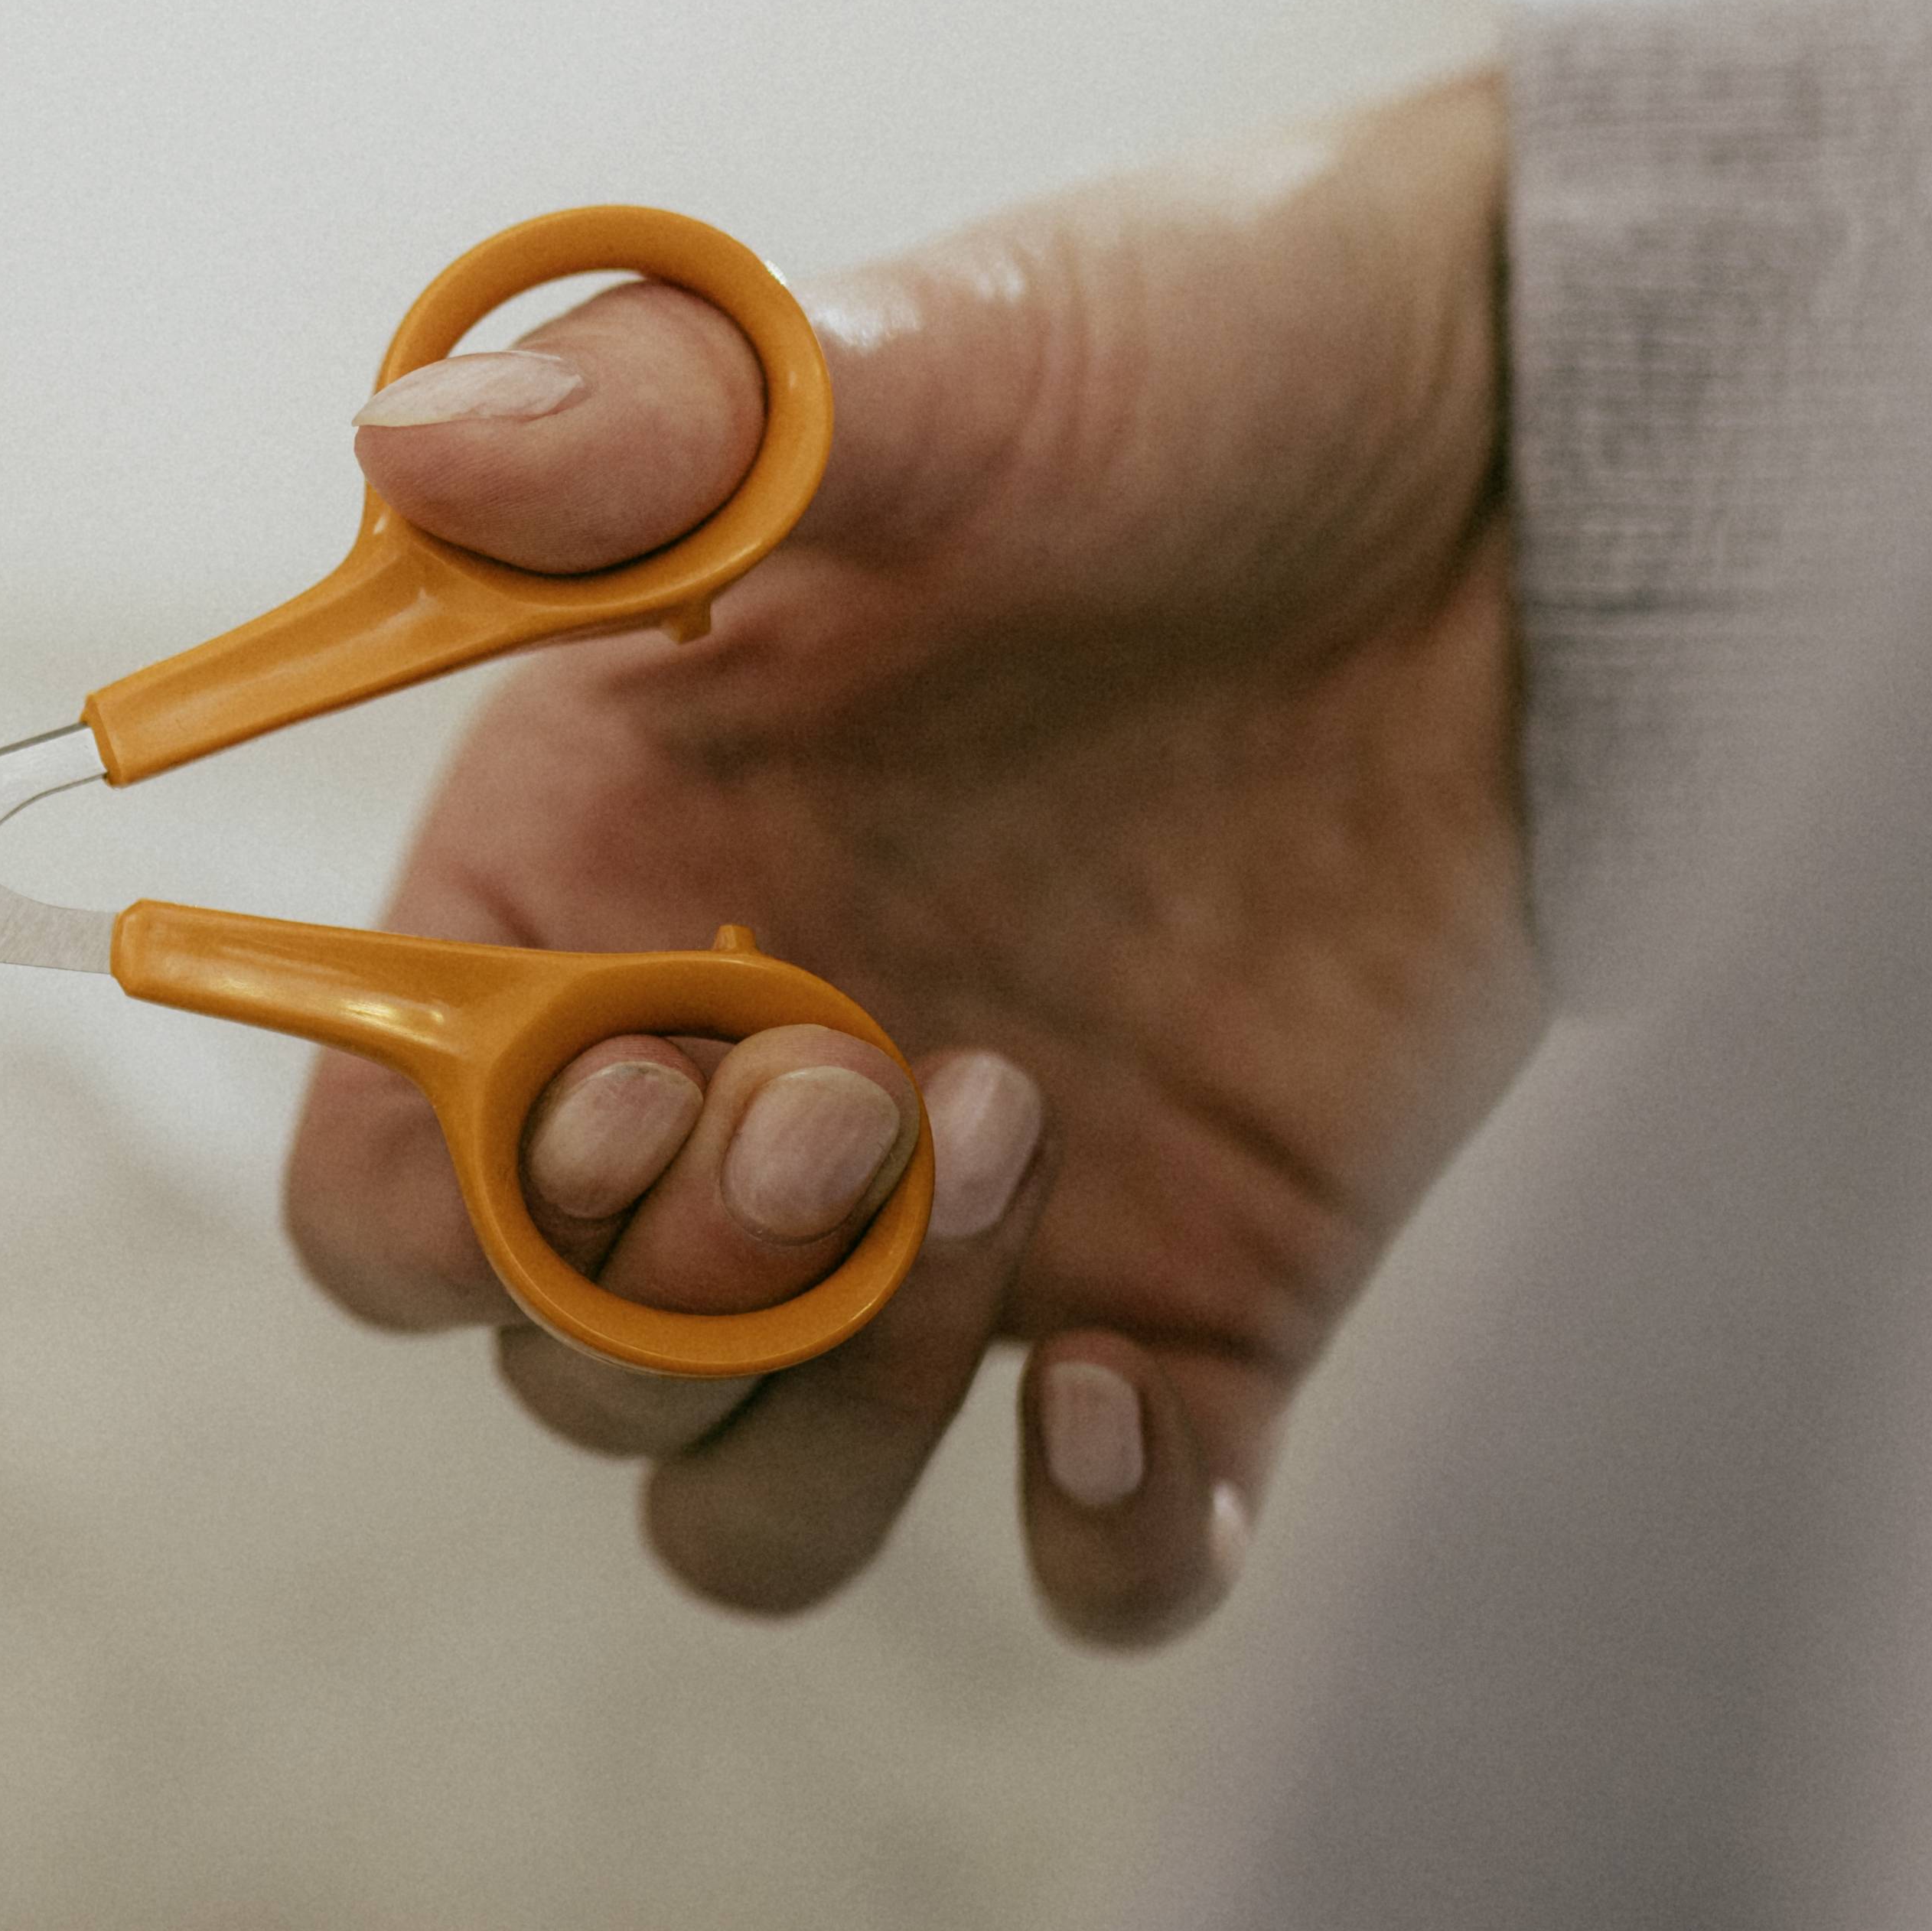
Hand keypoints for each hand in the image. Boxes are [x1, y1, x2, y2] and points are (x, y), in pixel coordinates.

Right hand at [296, 71, 1534, 1635]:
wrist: (1546, 445)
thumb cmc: (1198, 363)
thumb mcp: (912, 361)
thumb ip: (650, 422)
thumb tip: (401, 455)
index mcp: (602, 883)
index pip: (385, 1181)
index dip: (447, 1199)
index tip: (629, 1058)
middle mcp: (748, 1076)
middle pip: (563, 1371)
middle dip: (670, 1291)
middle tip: (868, 1076)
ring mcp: (968, 1217)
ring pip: (760, 1508)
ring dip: (835, 1416)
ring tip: (1021, 1140)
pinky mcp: (1206, 1297)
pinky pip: (1099, 1568)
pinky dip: (1100, 1551)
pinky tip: (1140, 1399)